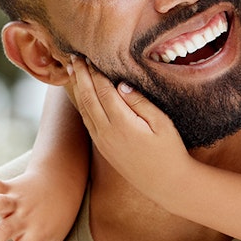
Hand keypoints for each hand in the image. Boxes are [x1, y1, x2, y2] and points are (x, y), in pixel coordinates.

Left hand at [68, 56, 191, 196]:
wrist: (165, 183)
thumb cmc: (169, 151)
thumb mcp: (162, 123)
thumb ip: (141, 103)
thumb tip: (121, 85)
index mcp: (122, 123)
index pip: (103, 91)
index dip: (95, 72)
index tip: (89, 57)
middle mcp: (107, 132)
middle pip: (88, 98)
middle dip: (80, 76)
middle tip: (74, 57)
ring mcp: (103, 142)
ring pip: (84, 110)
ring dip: (77, 89)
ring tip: (72, 71)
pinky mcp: (103, 148)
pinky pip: (87, 122)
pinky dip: (82, 104)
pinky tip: (82, 95)